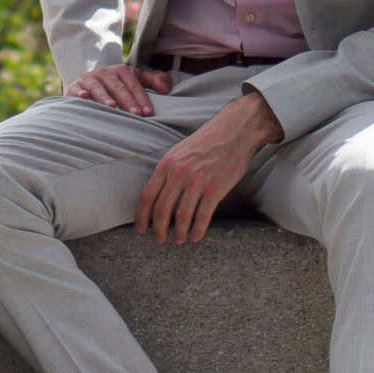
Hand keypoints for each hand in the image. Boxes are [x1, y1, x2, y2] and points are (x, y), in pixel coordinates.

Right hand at [68, 64, 169, 114]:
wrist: (87, 86)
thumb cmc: (116, 87)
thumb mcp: (135, 81)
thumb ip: (153, 81)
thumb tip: (165, 89)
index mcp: (121, 70)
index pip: (134, 84)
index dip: (142, 98)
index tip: (148, 113)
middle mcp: (104, 73)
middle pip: (117, 87)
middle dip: (127, 100)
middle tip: (136, 114)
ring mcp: (89, 80)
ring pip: (98, 88)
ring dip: (105, 97)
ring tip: (112, 107)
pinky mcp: (75, 88)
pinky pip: (78, 90)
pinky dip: (80, 94)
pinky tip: (84, 98)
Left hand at [136, 91, 283, 244]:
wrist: (233, 132)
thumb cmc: (204, 143)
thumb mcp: (177, 152)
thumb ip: (166, 173)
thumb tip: (157, 196)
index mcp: (166, 165)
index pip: (147, 196)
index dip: (142, 216)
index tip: (141, 228)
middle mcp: (179, 174)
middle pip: (162, 209)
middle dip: (158, 229)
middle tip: (159, 240)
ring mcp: (198, 181)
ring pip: (182, 215)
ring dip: (179, 232)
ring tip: (179, 240)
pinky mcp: (216, 188)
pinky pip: (203, 215)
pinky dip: (198, 229)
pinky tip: (195, 236)